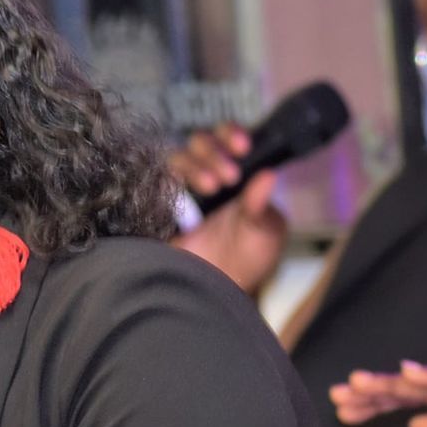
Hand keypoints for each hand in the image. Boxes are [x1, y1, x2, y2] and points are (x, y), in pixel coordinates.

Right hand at [171, 124, 285, 293]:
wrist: (215, 291)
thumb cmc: (245, 260)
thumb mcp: (263, 232)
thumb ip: (261, 205)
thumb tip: (269, 175)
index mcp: (235, 175)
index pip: (228, 139)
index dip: (232, 135)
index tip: (243, 147)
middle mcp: (206, 176)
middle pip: (200, 142)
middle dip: (215, 152)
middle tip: (230, 177)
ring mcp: (180, 190)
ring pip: (178, 157)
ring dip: (195, 165)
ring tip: (210, 187)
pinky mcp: (160, 205)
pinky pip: (157, 181)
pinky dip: (168, 180)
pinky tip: (184, 194)